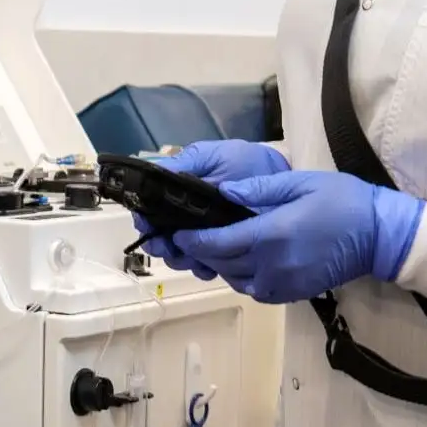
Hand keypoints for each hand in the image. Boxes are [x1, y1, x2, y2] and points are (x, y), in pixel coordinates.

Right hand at [133, 141, 289, 275]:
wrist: (280, 180)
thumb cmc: (246, 163)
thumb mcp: (215, 156)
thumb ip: (187, 163)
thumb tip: (155, 172)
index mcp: (179, 193)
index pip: (150, 210)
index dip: (146, 220)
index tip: (148, 226)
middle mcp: (186, 217)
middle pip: (159, 237)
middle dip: (161, 245)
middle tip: (169, 247)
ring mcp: (203, 236)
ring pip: (178, 255)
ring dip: (180, 259)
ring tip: (191, 258)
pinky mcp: (222, 251)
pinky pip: (204, 266)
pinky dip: (202, 269)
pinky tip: (209, 267)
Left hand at [168, 170, 425, 303]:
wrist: (379, 236)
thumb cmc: (342, 201)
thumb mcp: (299, 184)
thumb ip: (258, 190)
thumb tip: (222, 191)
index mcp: (271, 235)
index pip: (217, 243)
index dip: (192, 240)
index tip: (177, 232)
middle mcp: (271, 266)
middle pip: (221, 263)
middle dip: (202, 252)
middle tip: (187, 236)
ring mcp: (281, 284)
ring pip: (235, 279)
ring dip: (221, 264)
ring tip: (213, 245)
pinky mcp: (290, 295)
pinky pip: (254, 289)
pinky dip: (242, 276)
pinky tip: (242, 259)